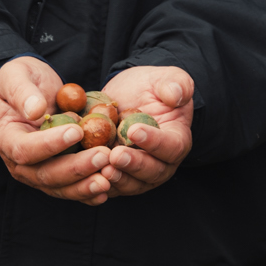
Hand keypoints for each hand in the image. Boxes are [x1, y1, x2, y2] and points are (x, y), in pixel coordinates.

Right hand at [0, 57, 122, 204]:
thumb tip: (36, 111)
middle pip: (46, 174)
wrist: (32, 90)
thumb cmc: (20, 79)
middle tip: (103, 156)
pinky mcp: (57, 175)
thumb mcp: (16, 76)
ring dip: (85, 186)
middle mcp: (20, 163)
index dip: (50, 144)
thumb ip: (23, 92)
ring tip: (108, 178)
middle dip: (75, 168)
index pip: (25, 149)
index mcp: (7, 139)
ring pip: (60, 187)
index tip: (77, 131)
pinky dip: (88, 192)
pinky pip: (71, 188)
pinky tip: (107, 191)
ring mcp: (38, 172)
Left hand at [94, 65, 194, 197]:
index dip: (154, 142)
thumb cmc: (151, 88)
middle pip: (152, 172)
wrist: (127, 98)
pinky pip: (111, 187)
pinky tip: (87, 177)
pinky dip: (99, 185)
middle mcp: (161, 162)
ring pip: (131, 184)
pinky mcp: (119, 177)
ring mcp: (139, 174)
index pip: (171, 147)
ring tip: (102, 169)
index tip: (133, 131)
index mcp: (177, 140)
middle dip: (133, 165)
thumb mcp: (167, 78)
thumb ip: (176, 85)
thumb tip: (175, 96)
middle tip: (115, 155)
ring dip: (117, 179)